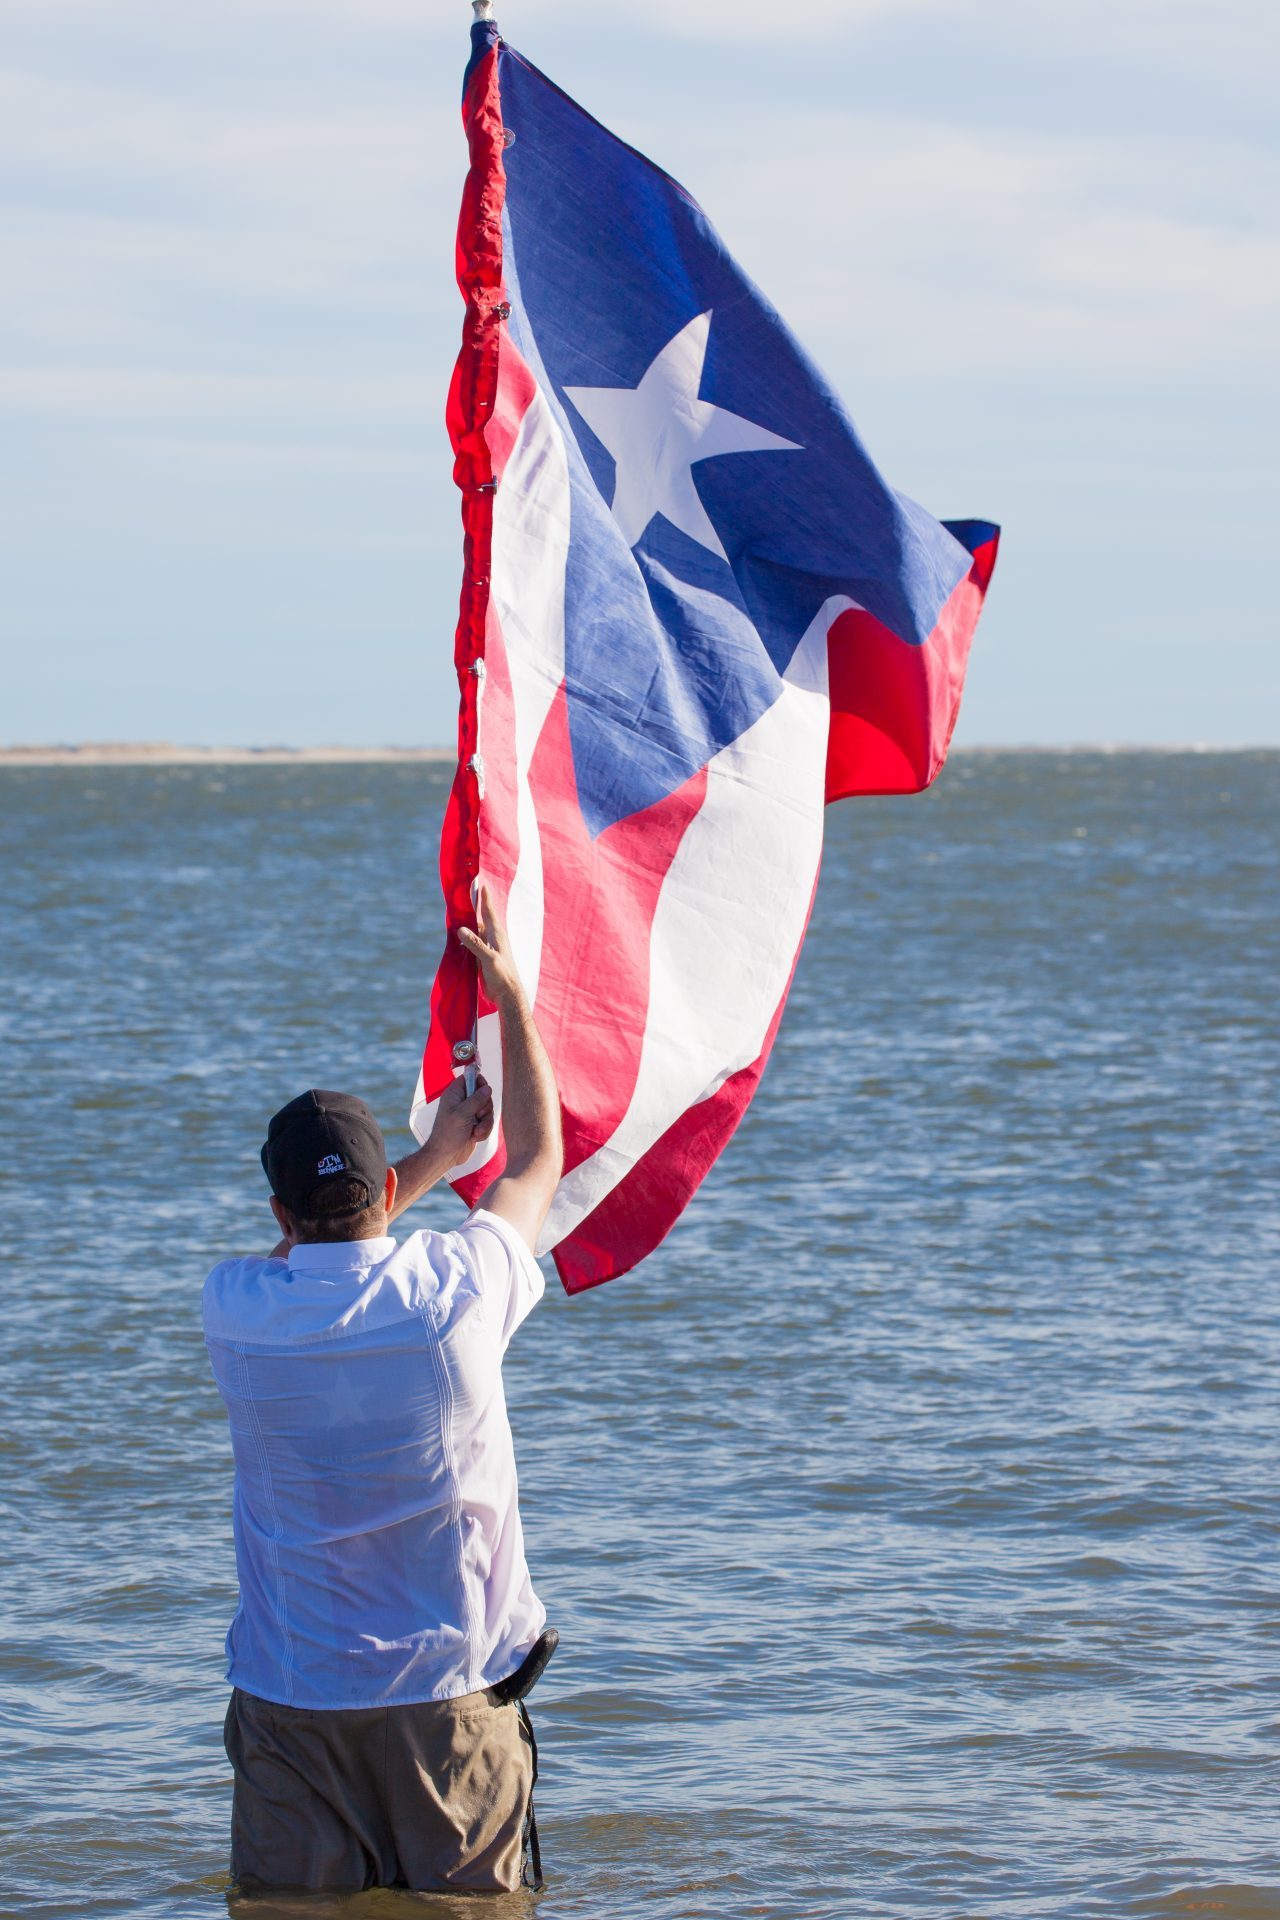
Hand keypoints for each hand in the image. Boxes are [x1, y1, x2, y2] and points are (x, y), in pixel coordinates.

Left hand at [428, 1071, 495, 1168]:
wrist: (446, 1156)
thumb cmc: (449, 1133)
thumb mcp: (462, 1114)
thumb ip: (476, 1099)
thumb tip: (487, 1088)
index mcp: (454, 1094)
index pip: (469, 1078)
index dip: (479, 1081)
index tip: (483, 1091)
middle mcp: (462, 1102)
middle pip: (483, 1094)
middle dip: (485, 1107)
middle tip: (478, 1115)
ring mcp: (470, 1113)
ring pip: (488, 1110)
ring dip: (485, 1122)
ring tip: (476, 1131)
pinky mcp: (476, 1124)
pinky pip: (488, 1122)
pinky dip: (484, 1130)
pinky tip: (476, 1137)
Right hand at [457, 883, 524, 1006]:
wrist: (507, 994)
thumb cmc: (503, 976)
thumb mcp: (489, 959)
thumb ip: (476, 944)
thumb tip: (461, 929)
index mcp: (497, 935)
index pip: (489, 912)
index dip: (485, 898)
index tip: (481, 883)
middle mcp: (492, 938)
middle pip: (481, 918)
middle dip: (474, 906)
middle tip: (466, 892)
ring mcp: (487, 947)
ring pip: (475, 930)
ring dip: (468, 921)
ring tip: (459, 910)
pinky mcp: (482, 957)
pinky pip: (472, 942)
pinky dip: (465, 936)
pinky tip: (458, 934)